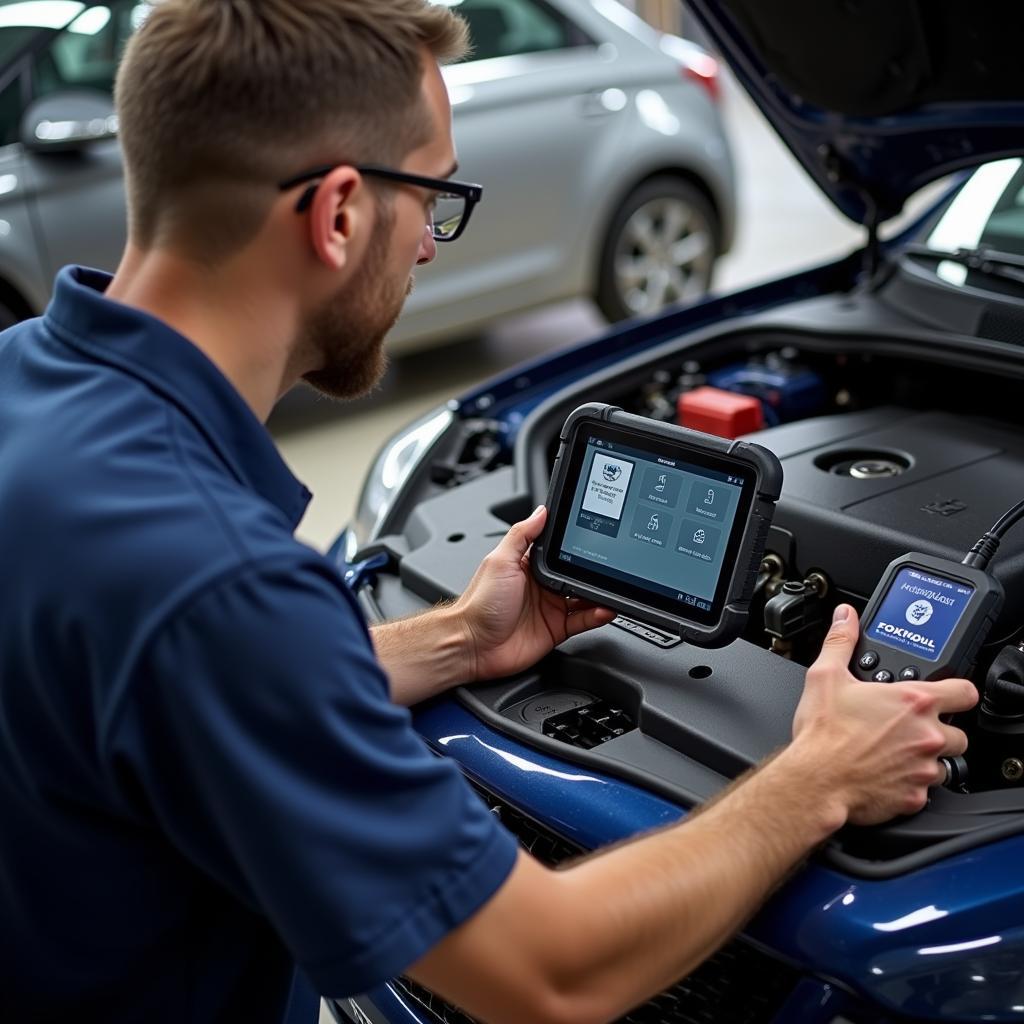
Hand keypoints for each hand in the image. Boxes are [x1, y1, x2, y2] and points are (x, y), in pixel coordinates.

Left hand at [453, 506, 615, 681]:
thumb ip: (522, 535)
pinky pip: (583, 620)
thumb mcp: (500, 560)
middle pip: (577, 574)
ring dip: (600, 593)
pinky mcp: (556, 629)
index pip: (560, 551)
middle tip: (611, 566)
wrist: (473, 645)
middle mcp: (542, 585)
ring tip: (613, 587)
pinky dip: (597, 615)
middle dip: (594, 571)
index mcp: (530, 565)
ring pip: (584, 597)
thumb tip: (541, 510)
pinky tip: (605, 609)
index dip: (577, 546)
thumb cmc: (480, 603)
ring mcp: (550, 608)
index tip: (596, 538)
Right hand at [790, 604, 977, 826]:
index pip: (965, 692)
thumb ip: (841, 642)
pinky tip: (885, 775)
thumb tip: (845, 617)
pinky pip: (924, 791)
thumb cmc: (823, 733)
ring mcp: (925, 768)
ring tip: (893, 753)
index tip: (946, 696)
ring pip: (943, 764)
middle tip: (907, 729)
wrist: (815, 780)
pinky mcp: (916, 797)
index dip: (956, 692)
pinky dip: (909, 784)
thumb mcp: (826, 676)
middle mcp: (927, 735)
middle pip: (958, 733)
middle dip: (938, 731)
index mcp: (913, 702)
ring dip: (925, 759)